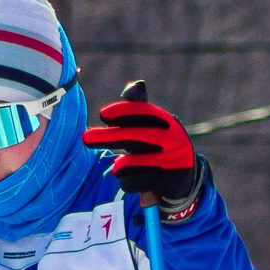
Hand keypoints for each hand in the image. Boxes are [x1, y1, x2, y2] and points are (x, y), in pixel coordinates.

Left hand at [82, 79, 204, 214]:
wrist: (184, 183)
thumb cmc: (159, 150)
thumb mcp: (152, 129)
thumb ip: (140, 111)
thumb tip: (133, 86)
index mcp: (169, 123)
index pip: (145, 113)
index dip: (123, 112)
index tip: (102, 115)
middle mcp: (174, 140)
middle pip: (136, 136)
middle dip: (108, 137)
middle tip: (85, 139)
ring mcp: (174, 161)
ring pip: (133, 162)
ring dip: (119, 167)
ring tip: (118, 169)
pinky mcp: (171, 182)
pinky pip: (137, 181)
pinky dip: (126, 182)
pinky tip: (128, 181)